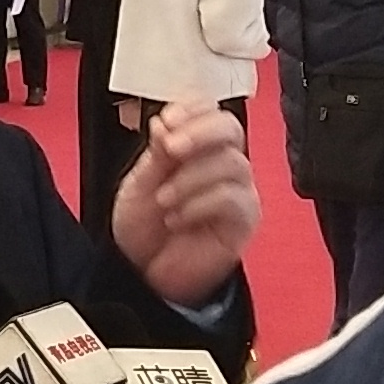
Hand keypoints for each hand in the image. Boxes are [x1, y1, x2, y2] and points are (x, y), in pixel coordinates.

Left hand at [110, 97, 259, 306]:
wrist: (145, 274)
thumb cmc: (145, 229)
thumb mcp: (138, 185)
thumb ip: (155, 155)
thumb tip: (164, 122)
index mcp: (196, 148)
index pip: (208, 111)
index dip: (191, 110)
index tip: (166, 121)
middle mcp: (222, 164)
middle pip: (230, 128)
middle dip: (199, 133)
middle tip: (171, 147)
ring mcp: (237, 190)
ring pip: (231, 163)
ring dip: (190, 179)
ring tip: (163, 200)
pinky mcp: (244, 219)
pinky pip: (233, 198)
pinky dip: (200, 204)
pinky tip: (177, 218)